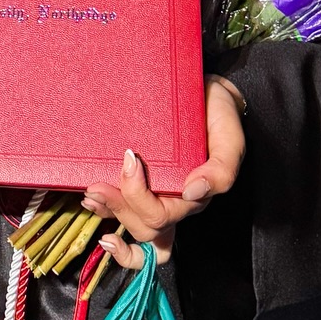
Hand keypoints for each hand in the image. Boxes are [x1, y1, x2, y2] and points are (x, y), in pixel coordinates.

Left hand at [80, 75, 244, 268]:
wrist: (210, 94)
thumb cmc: (219, 119)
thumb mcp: (230, 142)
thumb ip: (221, 171)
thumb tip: (192, 192)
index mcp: (192, 198)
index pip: (162, 218)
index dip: (139, 200)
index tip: (130, 165)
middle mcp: (172, 200)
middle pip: (143, 225)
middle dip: (118, 207)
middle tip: (96, 184)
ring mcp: (156, 192)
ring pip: (131, 221)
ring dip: (108, 211)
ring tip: (91, 193)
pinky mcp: (142, 179)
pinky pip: (124, 207)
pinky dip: (105, 209)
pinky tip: (90, 198)